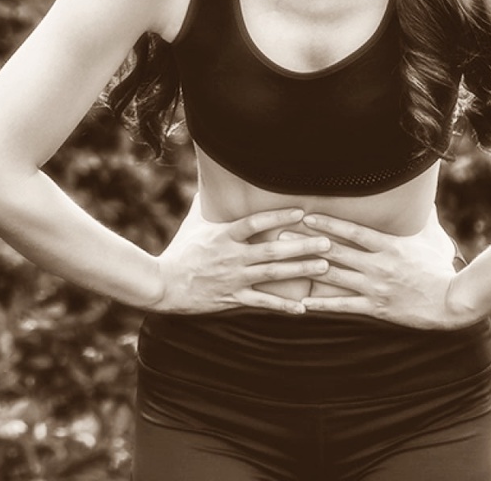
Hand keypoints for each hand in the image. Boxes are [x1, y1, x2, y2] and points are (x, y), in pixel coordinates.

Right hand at [150, 194, 330, 314]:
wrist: (163, 284)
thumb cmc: (180, 251)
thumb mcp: (193, 225)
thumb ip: (208, 205)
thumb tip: (213, 183)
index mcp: (224, 236)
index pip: (255, 223)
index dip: (279, 216)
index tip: (301, 212)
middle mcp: (232, 256)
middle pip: (272, 250)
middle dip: (302, 246)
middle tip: (327, 242)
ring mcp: (233, 278)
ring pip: (272, 274)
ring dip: (300, 270)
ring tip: (325, 266)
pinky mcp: (232, 298)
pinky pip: (262, 302)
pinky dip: (283, 305)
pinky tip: (303, 307)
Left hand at [297, 212, 482, 329]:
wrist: (451, 301)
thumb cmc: (438, 268)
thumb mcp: (429, 239)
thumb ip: (419, 217)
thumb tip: (420, 195)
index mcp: (389, 246)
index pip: (352, 232)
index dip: (328, 224)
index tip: (306, 217)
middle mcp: (378, 265)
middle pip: (336, 251)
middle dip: (307, 244)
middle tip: (282, 237)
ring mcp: (375, 287)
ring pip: (335, 276)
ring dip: (308, 269)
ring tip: (286, 264)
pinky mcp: (375, 308)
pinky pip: (343, 306)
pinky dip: (322, 304)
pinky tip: (303, 303)